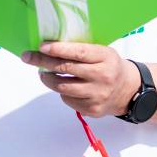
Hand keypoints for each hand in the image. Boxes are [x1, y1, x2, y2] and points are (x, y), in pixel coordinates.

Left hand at [21, 42, 140, 117]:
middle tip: (28, 56)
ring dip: (48, 78)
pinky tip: (62, 85)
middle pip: (67, 69)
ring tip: (42, 72)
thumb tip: (50, 47)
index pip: (78, 52)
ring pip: (63, 87)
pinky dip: (61, 91)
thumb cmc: (108, 65)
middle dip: (43, 61)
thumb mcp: (102, 52)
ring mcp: (97, 95)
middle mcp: (102, 76)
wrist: (128, 90)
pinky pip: (68, 99)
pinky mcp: (93, 109)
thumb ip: (82, 50)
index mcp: (105, 57)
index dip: (58, 49)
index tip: (41, 46)